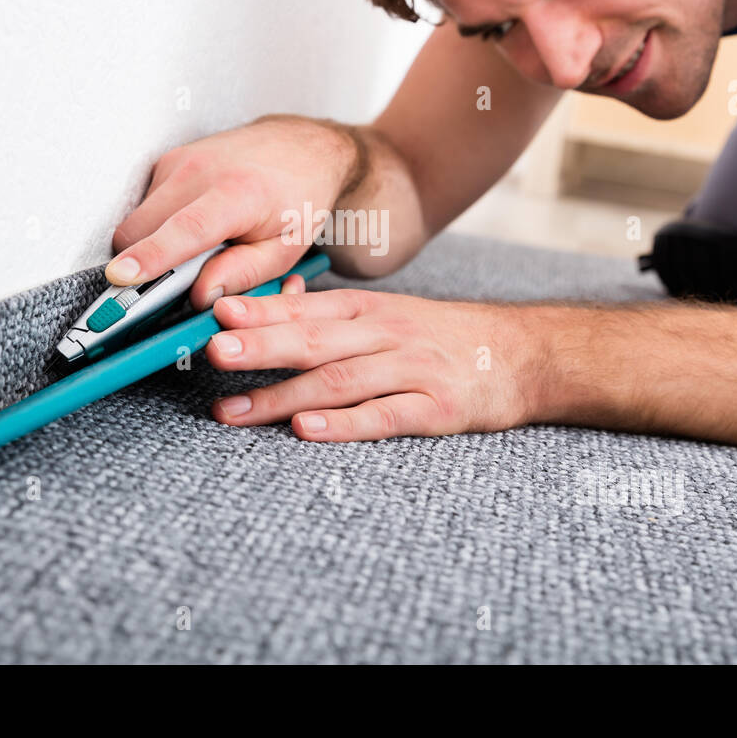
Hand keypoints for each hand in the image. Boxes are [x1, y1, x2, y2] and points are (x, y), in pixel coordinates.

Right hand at [107, 116, 357, 308]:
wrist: (299, 145)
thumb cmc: (297, 197)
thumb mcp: (285, 248)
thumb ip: (243, 274)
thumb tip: (200, 295)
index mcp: (238, 194)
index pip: (186, 228)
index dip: (151, 255)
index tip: (121, 276)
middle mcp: (201, 171)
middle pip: (140, 229)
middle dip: (146, 263)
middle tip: (181, 278)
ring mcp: (179, 161)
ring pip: (138, 221)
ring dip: (156, 243)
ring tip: (200, 243)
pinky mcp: (168, 161)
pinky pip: (146, 206)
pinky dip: (161, 225)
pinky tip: (195, 222)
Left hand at [205, 286, 533, 440]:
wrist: (522, 354)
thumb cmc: (441, 337)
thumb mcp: (386, 314)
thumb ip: (329, 318)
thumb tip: (261, 314)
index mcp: (368, 310)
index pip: (304, 307)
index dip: (259, 310)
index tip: (215, 312)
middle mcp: (385, 333)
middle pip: (314, 339)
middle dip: (260, 345)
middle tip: (213, 351)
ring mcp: (411, 369)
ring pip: (338, 380)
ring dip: (281, 395)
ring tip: (233, 410)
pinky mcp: (436, 408)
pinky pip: (384, 415)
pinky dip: (343, 423)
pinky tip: (307, 430)